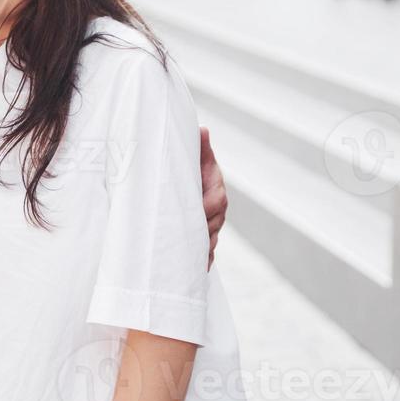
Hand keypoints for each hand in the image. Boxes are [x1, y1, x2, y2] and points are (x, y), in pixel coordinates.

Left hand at [200, 127, 227, 266]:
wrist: (186, 179)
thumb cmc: (189, 166)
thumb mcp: (195, 156)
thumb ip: (199, 147)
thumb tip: (202, 130)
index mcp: (215, 190)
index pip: (216, 202)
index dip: (206, 209)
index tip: (197, 213)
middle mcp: (216, 211)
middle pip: (213, 227)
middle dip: (202, 234)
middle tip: (183, 242)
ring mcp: (211, 226)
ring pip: (209, 242)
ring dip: (201, 250)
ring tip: (188, 259)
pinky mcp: (202, 239)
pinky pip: (205, 254)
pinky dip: (201, 263)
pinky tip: (194, 270)